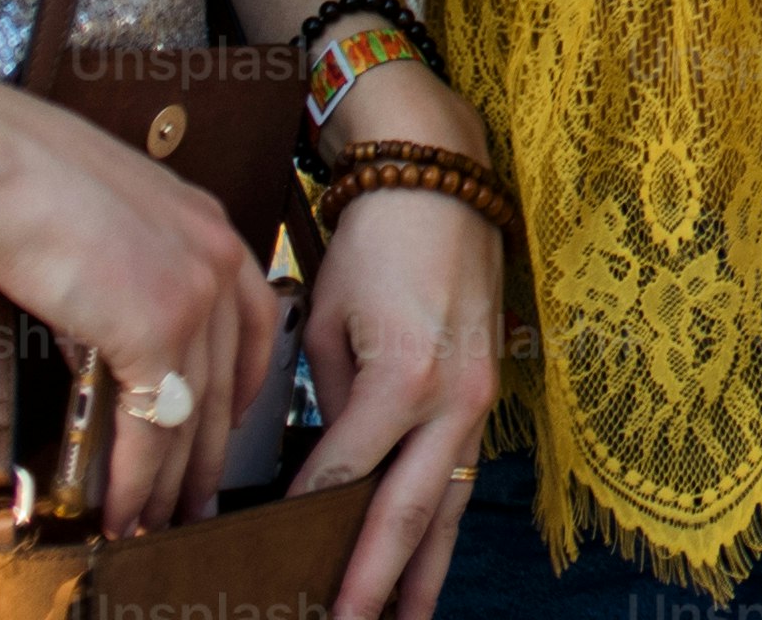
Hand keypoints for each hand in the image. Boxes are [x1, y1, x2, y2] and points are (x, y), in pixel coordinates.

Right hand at [0, 85, 287, 541]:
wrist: (5, 166)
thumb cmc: (32, 182)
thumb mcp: (108, 221)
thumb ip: (127, 274)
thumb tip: (108, 341)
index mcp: (210, 226)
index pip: (253, 319)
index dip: (243, 382)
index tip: (229, 423)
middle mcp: (218, 259)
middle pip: (229, 381)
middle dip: (211, 451)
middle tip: (197, 500)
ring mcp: (195, 295)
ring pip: (196, 414)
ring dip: (174, 481)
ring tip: (156, 522)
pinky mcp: (157, 329)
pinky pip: (154, 426)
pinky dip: (139, 479)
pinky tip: (125, 508)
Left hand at [296, 70, 502, 619]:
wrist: (444, 182)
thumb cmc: (378, 242)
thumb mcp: (330, 321)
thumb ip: (331, 401)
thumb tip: (325, 466)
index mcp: (404, 378)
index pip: (344, 477)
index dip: (306, 527)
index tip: (271, 567)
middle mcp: (452, 399)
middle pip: (409, 514)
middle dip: (377, 582)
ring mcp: (480, 398)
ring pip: (448, 506)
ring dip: (423, 571)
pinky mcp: (489, 391)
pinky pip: (461, 472)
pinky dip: (441, 522)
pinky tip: (426, 559)